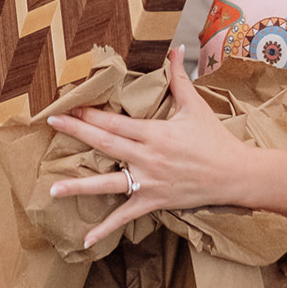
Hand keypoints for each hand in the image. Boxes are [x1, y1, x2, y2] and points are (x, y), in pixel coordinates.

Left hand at [46, 48, 248, 248]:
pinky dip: (105, 229)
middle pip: (105, 144)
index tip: (69, 106)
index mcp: (154, 133)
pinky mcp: (153, 201)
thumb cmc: (214, 139)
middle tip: (52, 124)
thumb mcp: (195, 106)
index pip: (115, 122)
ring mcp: (148, 182)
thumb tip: (177, 48)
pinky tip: (85, 240)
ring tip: (52, 189)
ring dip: (79, 187)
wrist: (234, 175)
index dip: (90, 114)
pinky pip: (125, 217)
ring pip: (108, 185)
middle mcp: (147, 158)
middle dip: (77, 133)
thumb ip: (179, 78)